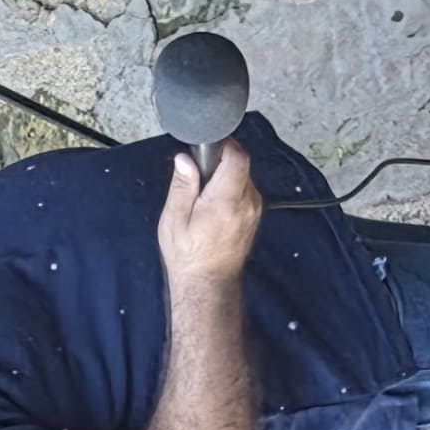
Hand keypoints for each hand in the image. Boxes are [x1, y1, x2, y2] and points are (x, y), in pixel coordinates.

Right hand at [155, 137, 262, 283]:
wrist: (208, 283)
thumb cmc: (188, 254)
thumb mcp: (174, 219)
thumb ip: (183, 186)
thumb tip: (185, 159)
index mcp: (226, 201)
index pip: (238, 158)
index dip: (224, 145)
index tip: (207, 147)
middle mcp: (246, 203)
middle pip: (241, 165)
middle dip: (220, 162)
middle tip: (198, 175)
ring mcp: (254, 210)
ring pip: (243, 177)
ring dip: (225, 177)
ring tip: (204, 195)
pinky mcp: (255, 216)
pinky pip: (245, 190)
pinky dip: (230, 190)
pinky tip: (214, 205)